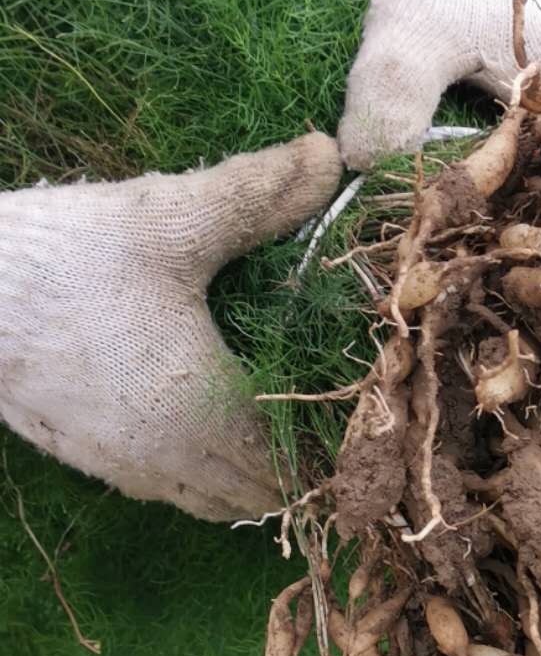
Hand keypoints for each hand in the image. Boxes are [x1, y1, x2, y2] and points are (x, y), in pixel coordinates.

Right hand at [0, 134, 340, 521]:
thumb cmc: (65, 261)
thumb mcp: (169, 219)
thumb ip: (257, 195)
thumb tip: (332, 154)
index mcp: (210, 414)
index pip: (300, 465)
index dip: (335, 446)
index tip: (360, 413)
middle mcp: (175, 462)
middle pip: (264, 493)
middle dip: (301, 464)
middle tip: (328, 412)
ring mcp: (128, 470)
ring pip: (215, 500)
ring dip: (251, 475)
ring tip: (277, 424)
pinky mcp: (89, 461)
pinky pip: (170, 491)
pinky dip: (203, 474)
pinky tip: (204, 422)